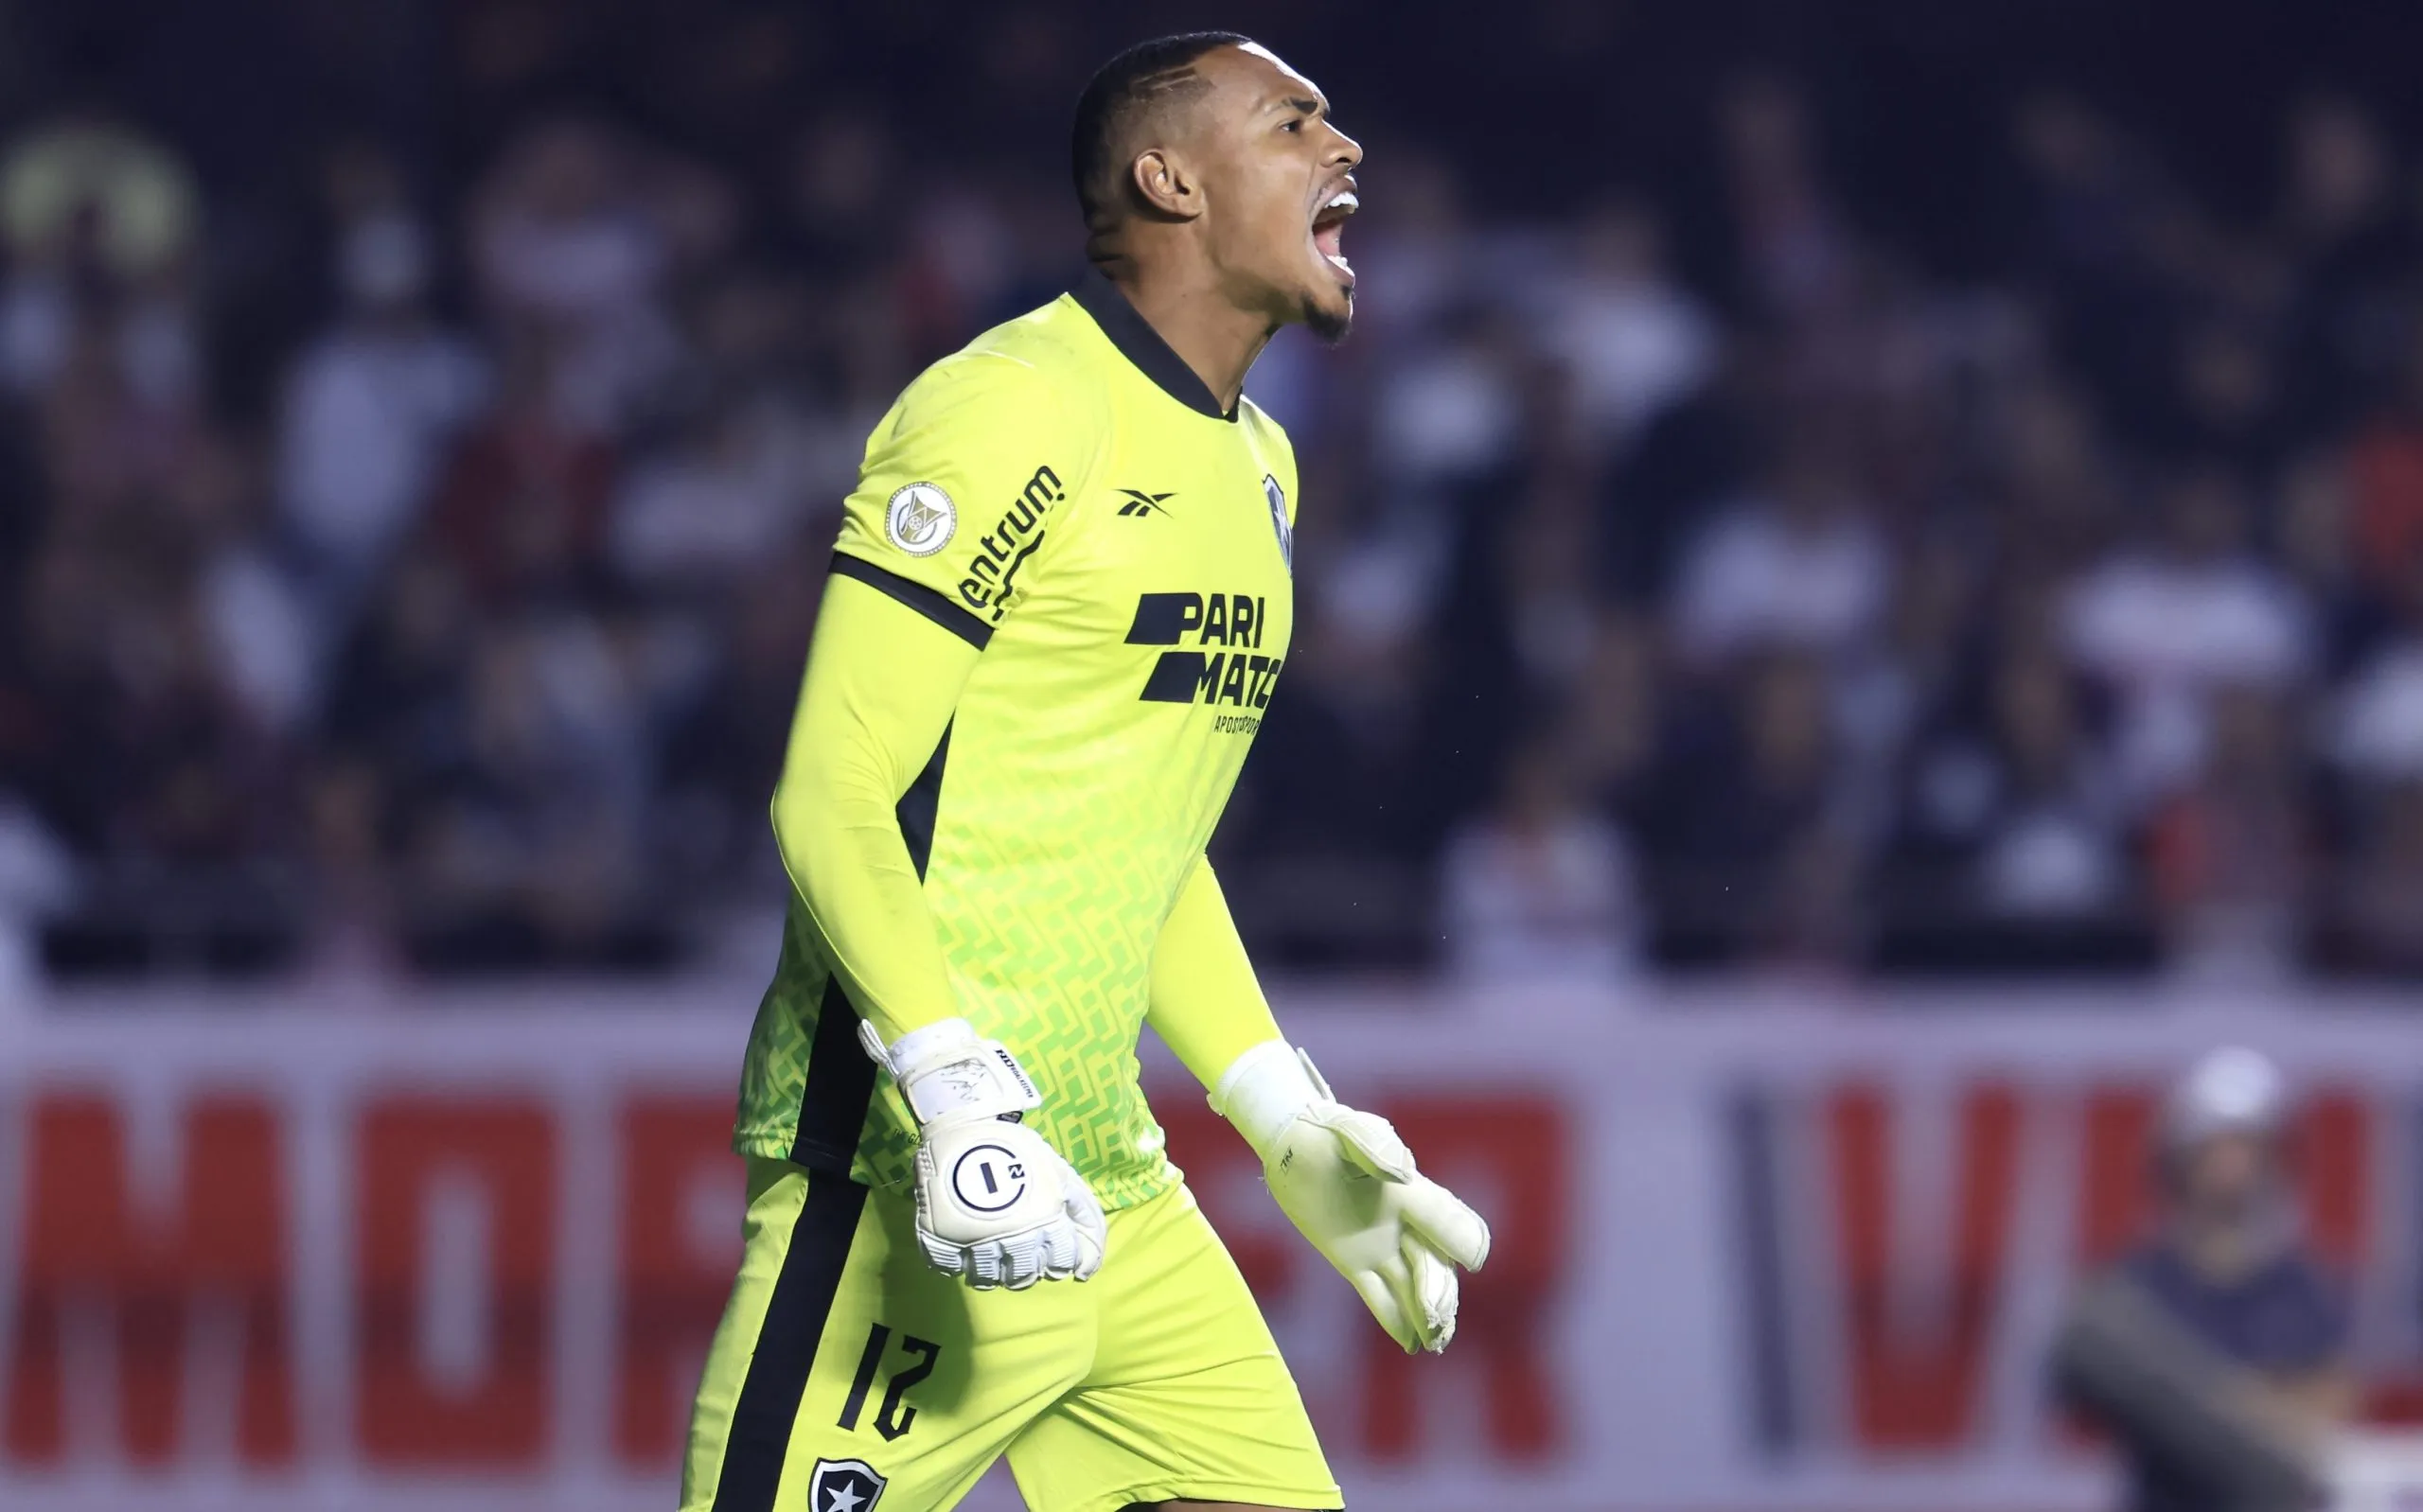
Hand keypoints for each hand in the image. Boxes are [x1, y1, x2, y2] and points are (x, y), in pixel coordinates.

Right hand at [860, 1018, 1106, 1288]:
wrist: (965, 1122)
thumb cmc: (1019, 1149)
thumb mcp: (1060, 1173)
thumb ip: (1082, 1212)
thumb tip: (1090, 1261)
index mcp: (1045, 1219)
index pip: (1061, 1261)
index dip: (1063, 1263)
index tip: (1057, 1259)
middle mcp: (1012, 1236)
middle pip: (1024, 1275)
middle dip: (1028, 1271)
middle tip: (1023, 1259)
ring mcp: (973, 1238)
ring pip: (987, 1278)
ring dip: (994, 1274)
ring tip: (995, 1260)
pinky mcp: (939, 1234)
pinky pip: (946, 1267)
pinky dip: (956, 1266)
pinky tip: (963, 1255)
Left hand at [1214, 1041, 1489, 1351]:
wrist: (1291, 1142)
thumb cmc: (1322, 1130)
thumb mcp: (1344, 1130)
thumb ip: (1374, 1146)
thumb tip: (1404, 1173)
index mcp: (1408, 1191)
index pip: (1445, 1220)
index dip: (1460, 1238)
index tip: (1471, 1260)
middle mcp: (1402, 1222)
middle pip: (1433, 1262)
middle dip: (1438, 1290)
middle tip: (1435, 1319)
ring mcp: (1380, 1244)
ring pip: (1413, 1285)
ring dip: (1429, 1313)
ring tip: (1435, 1342)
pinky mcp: (1353, 1261)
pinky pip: (1379, 1295)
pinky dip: (1396, 1320)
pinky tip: (1411, 1344)